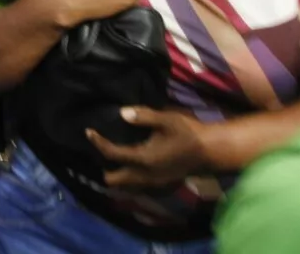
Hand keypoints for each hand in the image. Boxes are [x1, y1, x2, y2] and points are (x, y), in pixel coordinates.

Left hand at [87, 107, 211, 189]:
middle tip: (100, 151)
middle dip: (103, 169)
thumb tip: (122, 113)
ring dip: (116, 175)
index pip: (112, 154)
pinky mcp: (161, 183)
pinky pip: (137, 186)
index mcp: (144, 159)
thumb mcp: (167, 120)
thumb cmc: (189, 133)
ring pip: (125, 186)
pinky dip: (129, 178)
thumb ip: (143, 116)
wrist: (211, 151)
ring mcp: (154, 183)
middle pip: (114, 180)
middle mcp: (145, 176)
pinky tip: (130, 163)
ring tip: (111, 158)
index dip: (98, 143)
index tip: (89, 132)